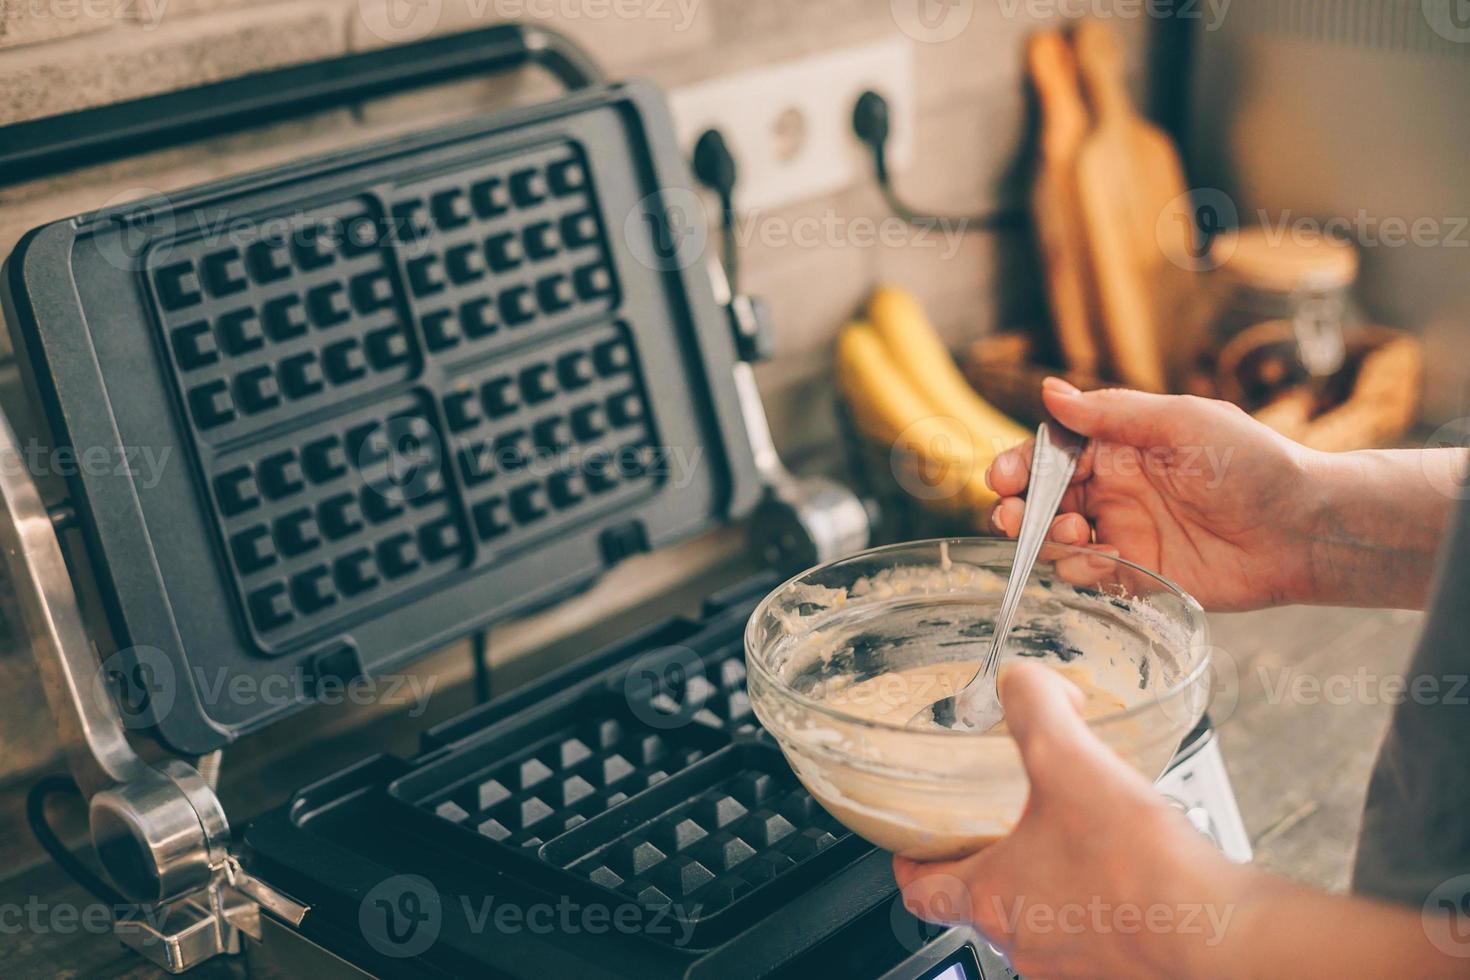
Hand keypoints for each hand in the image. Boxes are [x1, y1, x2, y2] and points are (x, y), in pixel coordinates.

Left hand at [893, 664, 1467, 979]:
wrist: (1222, 940)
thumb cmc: (1140, 869)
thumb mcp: (1069, 759)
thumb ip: (1034, 707)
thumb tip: (1021, 681)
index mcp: (991, 900)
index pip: (920, 893)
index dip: (911, 862)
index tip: (916, 843)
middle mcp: (1024, 946)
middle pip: (982, 904)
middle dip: (992, 862)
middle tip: (1006, 826)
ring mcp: (1072, 969)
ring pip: (1042, 923)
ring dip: (1050, 884)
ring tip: (1079, 843)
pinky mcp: (1121, 974)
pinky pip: (1096, 940)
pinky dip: (1102, 907)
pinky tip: (1130, 875)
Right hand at [986, 379, 1319, 610]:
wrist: (1303, 527)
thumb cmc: (1253, 464)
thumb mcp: (1182, 423)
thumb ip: (1113, 413)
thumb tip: (1049, 392)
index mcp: (1119, 447)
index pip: (1052, 453)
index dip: (1021, 464)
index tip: (1002, 477)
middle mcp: (1113, 490)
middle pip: (1042, 500)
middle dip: (1018, 507)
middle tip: (1013, 516)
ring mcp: (1122, 533)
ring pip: (1055, 540)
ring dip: (1047, 539)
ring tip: (1074, 534)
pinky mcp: (1137, 576)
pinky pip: (1087, 576)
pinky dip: (1081, 570)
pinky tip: (1106, 559)